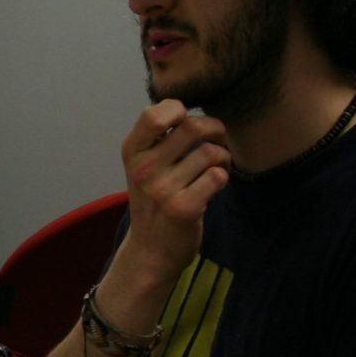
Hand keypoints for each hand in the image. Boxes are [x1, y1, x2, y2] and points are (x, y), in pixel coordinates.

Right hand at [111, 101, 230, 298]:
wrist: (151, 251)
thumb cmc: (153, 201)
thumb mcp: (142, 165)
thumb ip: (157, 136)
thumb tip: (186, 105)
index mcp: (132, 152)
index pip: (155, 113)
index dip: (179, 110)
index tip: (186, 123)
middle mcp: (144, 169)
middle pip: (192, 126)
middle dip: (215, 130)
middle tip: (217, 141)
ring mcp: (162, 190)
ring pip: (210, 152)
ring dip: (224, 157)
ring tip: (217, 168)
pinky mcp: (184, 208)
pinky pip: (217, 176)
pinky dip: (223, 177)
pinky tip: (216, 184)